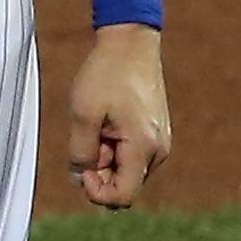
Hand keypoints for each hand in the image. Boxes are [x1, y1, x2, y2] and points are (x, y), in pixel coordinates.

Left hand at [62, 24, 170, 210]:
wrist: (131, 43)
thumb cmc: (105, 75)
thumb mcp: (82, 114)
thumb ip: (80, 153)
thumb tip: (80, 180)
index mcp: (144, 148)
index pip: (121, 197)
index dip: (95, 191)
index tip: (81, 165)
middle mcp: (159, 150)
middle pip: (123, 186)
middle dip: (98, 172)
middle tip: (89, 136)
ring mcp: (159, 142)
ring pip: (125, 171)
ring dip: (104, 158)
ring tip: (98, 125)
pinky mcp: (154, 134)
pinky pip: (130, 156)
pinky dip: (113, 148)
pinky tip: (106, 123)